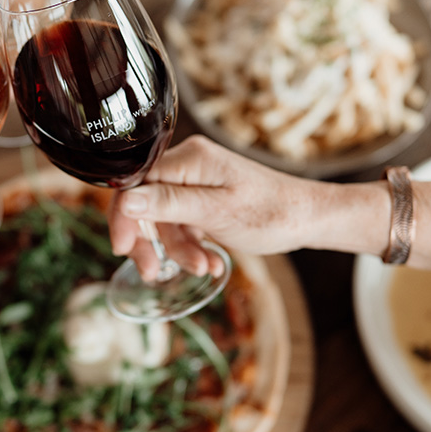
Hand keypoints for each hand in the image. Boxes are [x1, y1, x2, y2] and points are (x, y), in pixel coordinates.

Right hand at [108, 135, 317, 278]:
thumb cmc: (270, 213)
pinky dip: (190, 245)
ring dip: (177, 249)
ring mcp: (196, 181)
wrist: (308, 218)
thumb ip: (168, 204)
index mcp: (188, 159)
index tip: (122, 248)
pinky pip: (182, 223)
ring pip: (164, 219)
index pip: (135, 182)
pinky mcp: (204, 197)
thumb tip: (127, 200)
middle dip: (151, 241)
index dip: (124, 216)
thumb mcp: (215, 213)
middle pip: (145, 203)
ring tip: (201, 268)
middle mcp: (188, 164)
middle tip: (152, 272)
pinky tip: (208, 261)